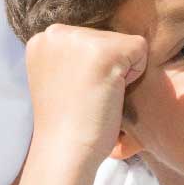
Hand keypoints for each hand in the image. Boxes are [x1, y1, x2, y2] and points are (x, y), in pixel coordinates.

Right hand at [24, 25, 147, 170]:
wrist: (65, 152)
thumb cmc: (68, 123)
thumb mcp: (59, 76)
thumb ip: (74, 55)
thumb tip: (106, 41)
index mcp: (43, 40)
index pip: (88, 38)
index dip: (92, 68)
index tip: (77, 92)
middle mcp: (56, 33)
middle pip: (107, 37)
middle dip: (107, 67)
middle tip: (88, 97)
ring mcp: (79, 40)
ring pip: (123, 42)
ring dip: (120, 71)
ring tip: (97, 96)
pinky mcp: (104, 51)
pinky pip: (140, 48)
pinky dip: (136, 73)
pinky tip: (112, 93)